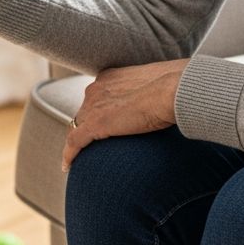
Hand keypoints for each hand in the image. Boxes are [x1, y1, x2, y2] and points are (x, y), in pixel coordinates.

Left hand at [62, 59, 189, 171]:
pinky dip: (69, 154)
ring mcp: (94, 105)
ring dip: (77, 141)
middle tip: (88, 144)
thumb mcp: (159, 87)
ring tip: (78, 156)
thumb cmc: (176, 87)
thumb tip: (166, 105)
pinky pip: (75, 141)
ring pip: (78, 126)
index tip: (100, 124)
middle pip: (84, 112)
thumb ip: (153, 95)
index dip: (95, 111)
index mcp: (110, 78)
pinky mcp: (96, 124)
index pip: (97, 98)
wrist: (172, 90)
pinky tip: (67, 166)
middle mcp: (97, 88)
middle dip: (84, 127)